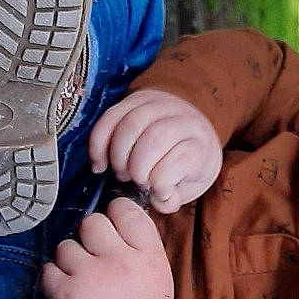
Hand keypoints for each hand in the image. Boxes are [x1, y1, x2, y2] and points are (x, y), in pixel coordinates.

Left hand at [40, 198, 175, 298]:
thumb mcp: (157, 271)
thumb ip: (139, 241)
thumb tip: (115, 211)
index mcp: (147, 254)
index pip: (124, 210)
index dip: (114, 214)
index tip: (112, 229)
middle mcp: (119, 261)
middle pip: (91, 222)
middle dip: (89, 237)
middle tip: (95, 257)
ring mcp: (89, 276)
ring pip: (66, 246)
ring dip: (70, 260)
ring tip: (83, 280)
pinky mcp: (64, 294)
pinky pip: (48, 269)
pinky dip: (54, 279)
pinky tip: (69, 291)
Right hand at [87, 89, 222, 213]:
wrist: (188, 130)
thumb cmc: (186, 165)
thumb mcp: (188, 187)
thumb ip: (172, 198)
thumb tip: (158, 198)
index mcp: (200, 143)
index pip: (181, 158)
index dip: (162, 180)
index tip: (158, 191)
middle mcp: (182, 119)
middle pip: (154, 139)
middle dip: (138, 168)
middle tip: (136, 181)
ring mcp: (158, 106)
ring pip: (130, 124)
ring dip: (118, 156)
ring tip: (121, 172)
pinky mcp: (134, 100)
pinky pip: (109, 117)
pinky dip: (99, 143)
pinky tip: (100, 163)